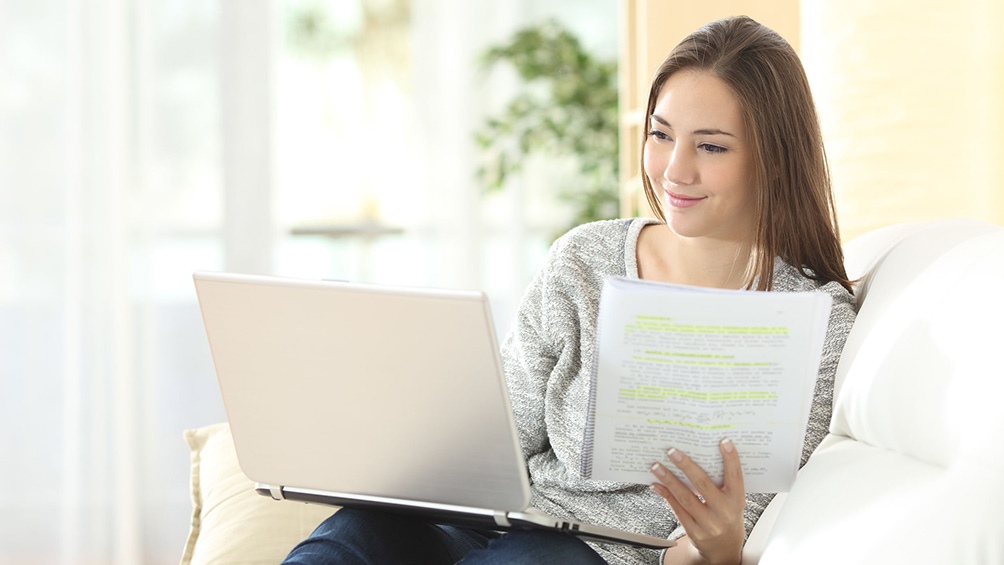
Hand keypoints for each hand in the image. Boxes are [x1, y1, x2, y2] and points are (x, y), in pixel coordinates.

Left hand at [650, 439, 744, 564]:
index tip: (723, 441)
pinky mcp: (694, 532)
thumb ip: (722, 482)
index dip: (731, 459)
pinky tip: (657, 484)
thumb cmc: (727, 516)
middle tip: (672, 451)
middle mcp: (724, 512)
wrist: (724, 549)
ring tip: (657, 466)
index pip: (735, 476)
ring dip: (669, 479)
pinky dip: (666, 495)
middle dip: (686, 465)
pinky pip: (677, 509)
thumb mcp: (732, 501)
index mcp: (736, 500)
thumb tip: (700, 454)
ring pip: (685, 497)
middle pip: (702, 484)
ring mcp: (708, 524)